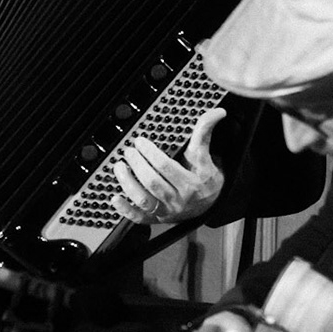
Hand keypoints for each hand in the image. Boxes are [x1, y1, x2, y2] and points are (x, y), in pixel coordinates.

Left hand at [112, 107, 225, 223]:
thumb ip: (204, 132)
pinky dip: (125, 210)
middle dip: (137, 164)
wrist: (210, 204)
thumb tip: (218, 112)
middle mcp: (179, 199)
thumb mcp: (205, 155)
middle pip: (152, 182)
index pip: (166, 167)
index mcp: (191, 183)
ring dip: (127, 183)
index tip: (140, 141)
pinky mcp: (157, 219)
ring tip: (119, 167)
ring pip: (143, 199)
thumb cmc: (205, 177)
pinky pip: (138, 218)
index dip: (150, 153)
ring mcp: (167, 211)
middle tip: (129, 151)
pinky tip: (115, 198)